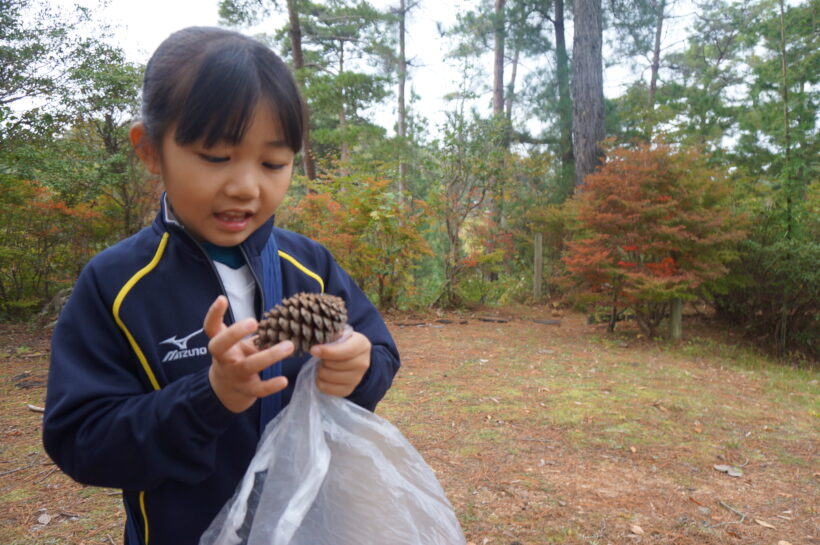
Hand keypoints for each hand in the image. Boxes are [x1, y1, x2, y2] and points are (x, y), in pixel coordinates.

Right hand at [204, 296, 293, 412]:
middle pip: (221, 346)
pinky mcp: (247, 390)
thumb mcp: (238, 343)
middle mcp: (224, 359)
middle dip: (235, 333)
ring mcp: (234, 375)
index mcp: (221, 344)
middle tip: (253, 321)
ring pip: (249, 366)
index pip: (210, 327)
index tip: (222, 299)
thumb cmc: (236, 358)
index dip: (214, 313)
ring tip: (289, 345)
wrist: (227, 391)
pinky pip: (259, 389)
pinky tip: (284, 380)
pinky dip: (271, 386)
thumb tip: (277, 314)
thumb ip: (250, 331)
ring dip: (270, 356)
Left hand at [311, 331, 370, 397]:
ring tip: (321, 365)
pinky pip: (328, 389)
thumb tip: (318, 345)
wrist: (352, 357)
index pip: (345, 351)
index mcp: (362, 345)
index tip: (313, 350)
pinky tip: (322, 375)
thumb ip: (331, 336)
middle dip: (323, 361)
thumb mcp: (340, 334)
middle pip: (336, 365)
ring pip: (330, 377)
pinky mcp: (348, 390)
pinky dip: (320, 382)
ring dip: (320, 371)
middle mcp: (363, 363)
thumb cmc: (342, 343)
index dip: (327, 351)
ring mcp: (357, 378)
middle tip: (320, 357)